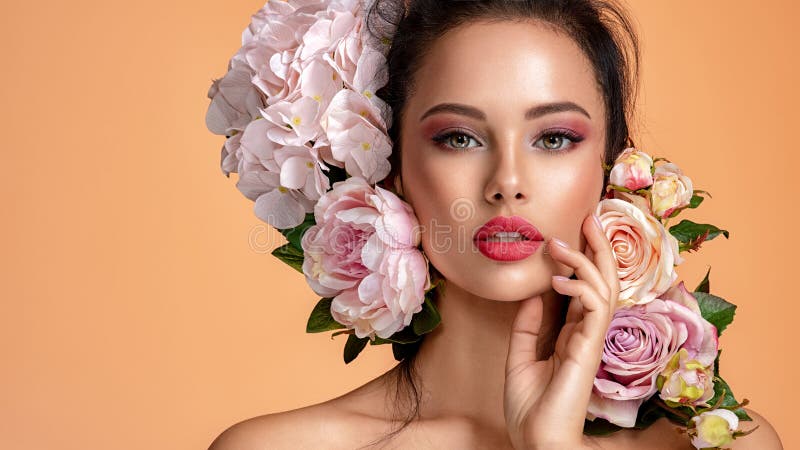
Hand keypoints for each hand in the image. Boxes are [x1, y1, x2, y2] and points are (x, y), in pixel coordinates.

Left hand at [503, 212, 619, 449]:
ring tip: (561, 242)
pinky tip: (558, 279)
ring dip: (585, 260)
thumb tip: (533, 293)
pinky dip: (579, 287)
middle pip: (604, 280)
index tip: (572, 231)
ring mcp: (591, 340)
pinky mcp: (589, 350)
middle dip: (599, 247)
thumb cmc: (530, 405)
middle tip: (590, 217)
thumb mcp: (520, 356)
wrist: (534, 439)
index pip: (585, 287)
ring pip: (604, 288)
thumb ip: (528, 325)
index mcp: (573, 333)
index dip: (582, 258)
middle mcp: (587, 333)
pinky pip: (596, 308)